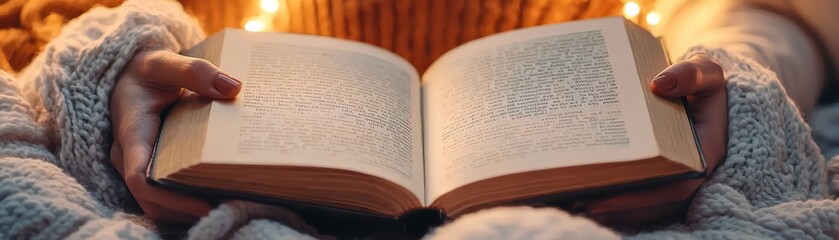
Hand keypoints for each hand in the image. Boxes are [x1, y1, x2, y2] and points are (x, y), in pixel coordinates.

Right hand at [110, 50, 241, 222]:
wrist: (131, 78)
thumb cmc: (147, 72)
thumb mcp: (164, 63)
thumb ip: (195, 71)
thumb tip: (233, 88)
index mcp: (131, 133)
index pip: (138, 176)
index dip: (170, 197)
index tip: (204, 204)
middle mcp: (129, 158)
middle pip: (152, 200)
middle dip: (187, 210)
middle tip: (230, 209)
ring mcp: (137, 167)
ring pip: (158, 205)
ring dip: (189, 212)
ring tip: (229, 206)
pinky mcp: (150, 171)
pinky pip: (164, 198)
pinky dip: (189, 203)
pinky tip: (221, 197)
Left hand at [584, 54, 727, 225]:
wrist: (698, 91)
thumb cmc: (700, 82)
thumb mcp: (706, 71)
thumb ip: (691, 73)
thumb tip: (659, 84)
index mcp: (705, 153)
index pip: (676, 186)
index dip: (641, 198)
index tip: (606, 198)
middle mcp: (691, 174)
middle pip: (653, 203)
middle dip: (617, 206)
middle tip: (578, 202)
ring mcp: (674, 179)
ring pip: (644, 205)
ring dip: (611, 208)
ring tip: (572, 201)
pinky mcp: (659, 179)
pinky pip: (638, 198)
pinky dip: (612, 199)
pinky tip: (581, 193)